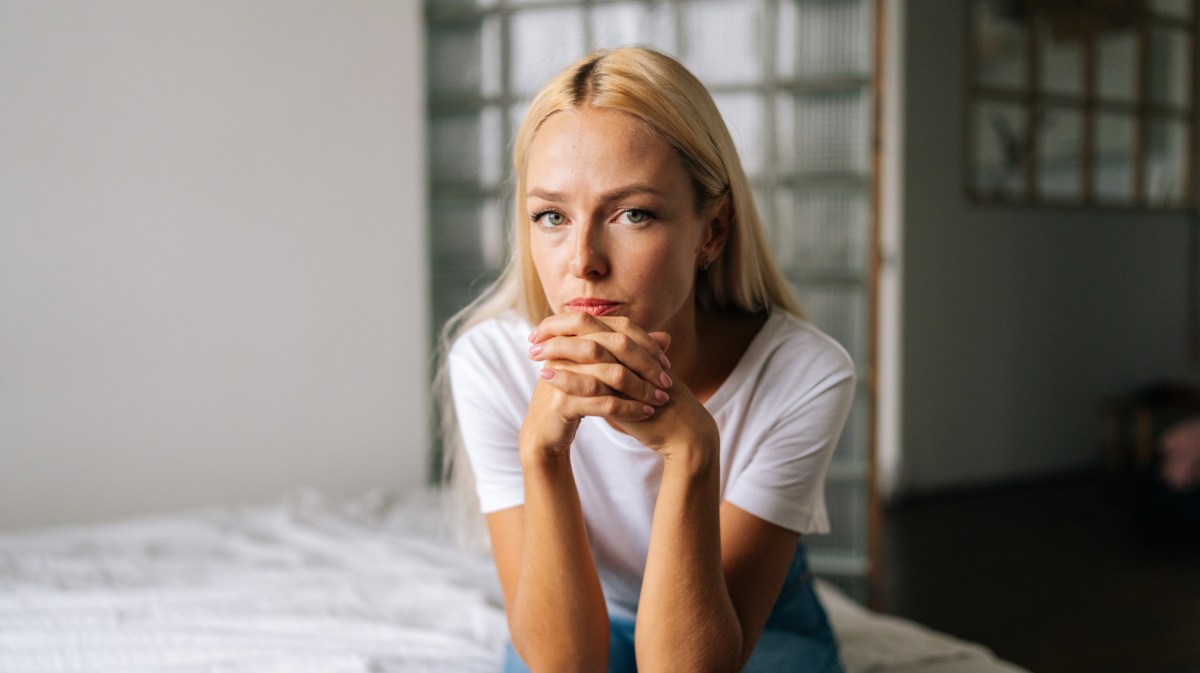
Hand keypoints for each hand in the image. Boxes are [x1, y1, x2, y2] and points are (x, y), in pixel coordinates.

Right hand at [521, 313, 672, 459]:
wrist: (545, 431)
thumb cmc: (576, 396)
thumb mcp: (603, 371)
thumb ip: (632, 352)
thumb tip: (666, 336)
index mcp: (574, 335)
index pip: (618, 328)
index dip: (645, 342)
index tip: (665, 362)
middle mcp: (565, 348)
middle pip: (615, 346)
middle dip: (646, 364)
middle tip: (667, 381)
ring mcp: (562, 373)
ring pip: (612, 374)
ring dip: (641, 388)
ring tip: (660, 399)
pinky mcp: (562, 401)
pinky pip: (604, 402)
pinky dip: (629, 408)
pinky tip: (645, 413)